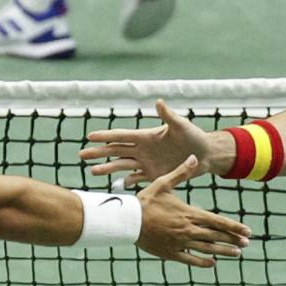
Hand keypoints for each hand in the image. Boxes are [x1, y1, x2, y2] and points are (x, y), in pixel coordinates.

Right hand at [80, 99, 214, 187]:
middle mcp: (143, 149)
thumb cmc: (194, 137)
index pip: (121, 136)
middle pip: (115, 151)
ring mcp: (146, 162)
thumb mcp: (181, 126)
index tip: (90, 136)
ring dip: (107, 168)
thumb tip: (159, 101)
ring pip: (121, 165)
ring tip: (92, 172)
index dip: (106, 136)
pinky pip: (135, 178)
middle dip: (98, 152)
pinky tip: (115, 184)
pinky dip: (126, 181)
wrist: (204, 154)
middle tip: (81, 154)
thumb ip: (168, 116)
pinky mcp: (153, 174)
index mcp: (146, 136)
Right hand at [134, 155, 251, 267]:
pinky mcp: (171, 253)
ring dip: (223, 251)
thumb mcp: (163, 183)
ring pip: (207, 249)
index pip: (217, 221)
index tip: (247, 231)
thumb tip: (194, 157)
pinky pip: (191, 260)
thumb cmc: (145, 201)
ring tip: (237, 253)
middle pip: (216, 236)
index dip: (234, 227)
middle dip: (233, 239)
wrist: (127, 221)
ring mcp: (180, 243)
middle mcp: (187, 230)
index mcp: (189, 214)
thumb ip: (180, 172)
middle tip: (247, 243)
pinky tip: (212, 263)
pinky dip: (203, 262)